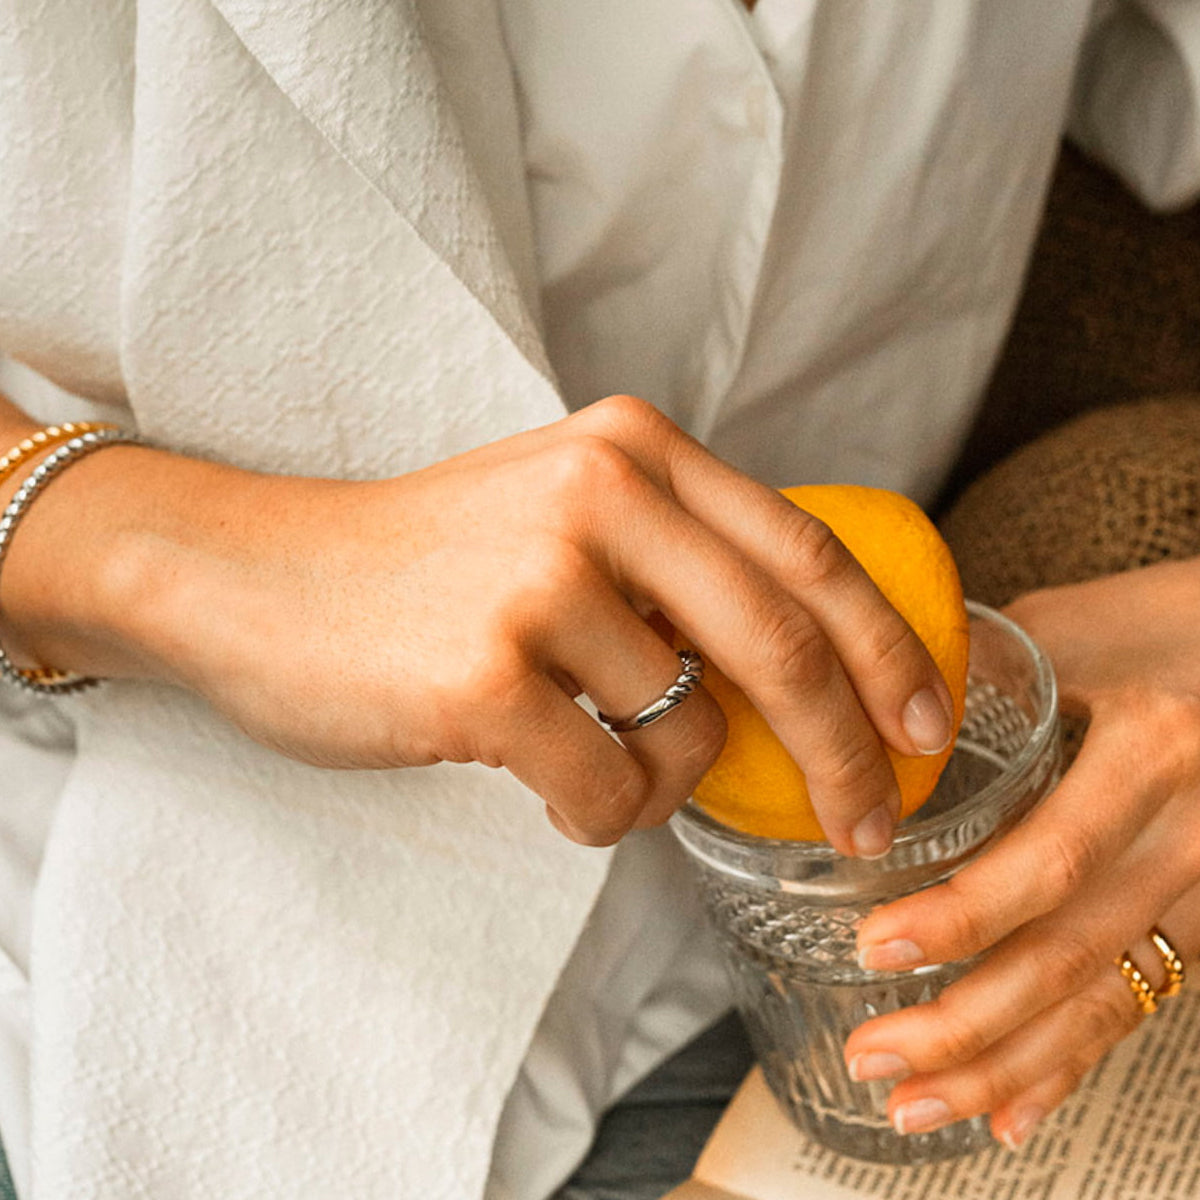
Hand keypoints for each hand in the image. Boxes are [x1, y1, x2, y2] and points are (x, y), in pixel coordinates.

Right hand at [2, 395, 953, 849]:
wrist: (254, 575)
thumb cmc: (422, 562)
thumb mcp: (562, 514)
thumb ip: (676, 564)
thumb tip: (803, 676)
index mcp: (635, 448)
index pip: (808, 554)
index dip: (889, 649)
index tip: (929, 727)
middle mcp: (600, 494)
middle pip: (783, 647)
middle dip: (850, 753)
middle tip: (873, 822)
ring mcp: (539, 581)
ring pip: (685, 733)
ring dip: (660, 776)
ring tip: (586, 753)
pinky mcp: (484, 674)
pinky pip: (607, 787)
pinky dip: (599, 809)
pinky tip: (540, 777)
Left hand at [844, 557, 1199, 1146]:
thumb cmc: (1182, 615)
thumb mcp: (1084, 621)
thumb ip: (984, 668)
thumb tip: (875, 713)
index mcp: (1155, 751)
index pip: (1054, 857)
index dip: (965, 915)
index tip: (877, 948)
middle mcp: (1190, 832)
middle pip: (1075, 954)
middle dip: (969, 1022)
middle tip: (874, 1057)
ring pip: (1107, 996)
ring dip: (1007, 1062)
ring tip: (918, 1105)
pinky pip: (1140, 996)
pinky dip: (1073, 1059)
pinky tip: (1013, 1112)